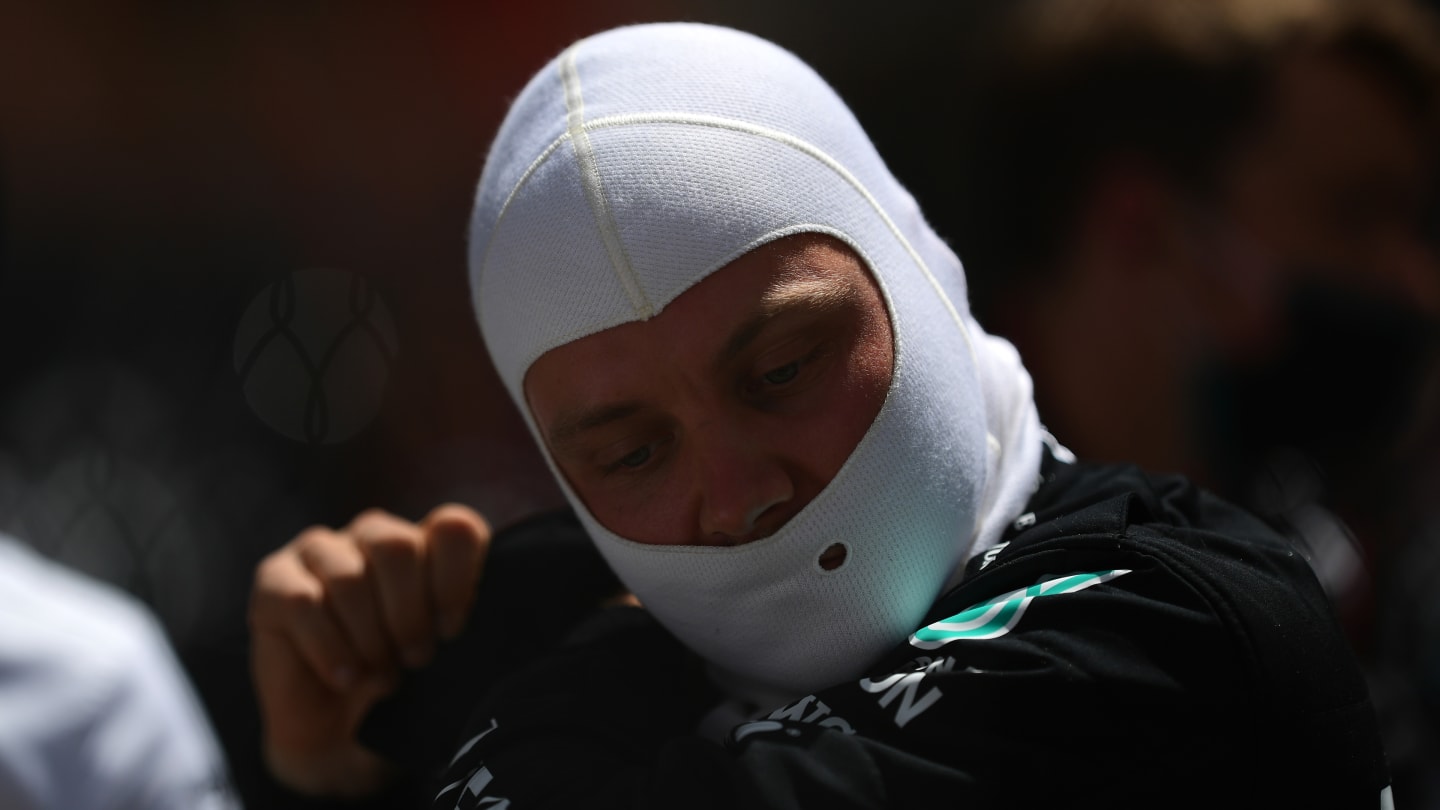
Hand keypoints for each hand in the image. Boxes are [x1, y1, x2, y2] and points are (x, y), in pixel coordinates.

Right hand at [249, 503, 490, 796]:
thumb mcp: (441, 648)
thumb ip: (459, 620)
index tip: (453, 629)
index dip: (457, 579)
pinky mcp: (274, 579)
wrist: (338, 727)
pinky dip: (329, 648)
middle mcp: (373, 534)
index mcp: (424, 541)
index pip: (454, 527)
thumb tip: (473, 622)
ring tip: (380, 674)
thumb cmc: (399, 679)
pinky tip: (345, 677)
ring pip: (349, 577)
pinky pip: (303, 602)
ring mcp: (320, 551)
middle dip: (409, 614)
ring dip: (369, 638)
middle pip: (398, 547)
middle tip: (416, 658)